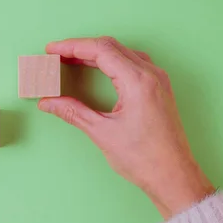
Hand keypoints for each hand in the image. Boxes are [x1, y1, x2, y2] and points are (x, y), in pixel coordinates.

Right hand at [38, 37, 214, 218]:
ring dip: (96, 53)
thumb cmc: (144, 158)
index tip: (51, 49)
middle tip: (56, 54)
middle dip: (81, 47)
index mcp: (138, 82)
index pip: (100, 50)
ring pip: (122, 52)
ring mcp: (157, 80)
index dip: (72, 46)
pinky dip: (110, 61)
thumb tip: (48, 102)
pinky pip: (132, 63)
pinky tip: (97, 68)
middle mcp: (151, 74)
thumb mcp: (102, 133)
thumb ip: (73, 112)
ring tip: (71, 59)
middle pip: (111, 46)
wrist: (174, 176)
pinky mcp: (158, 88)